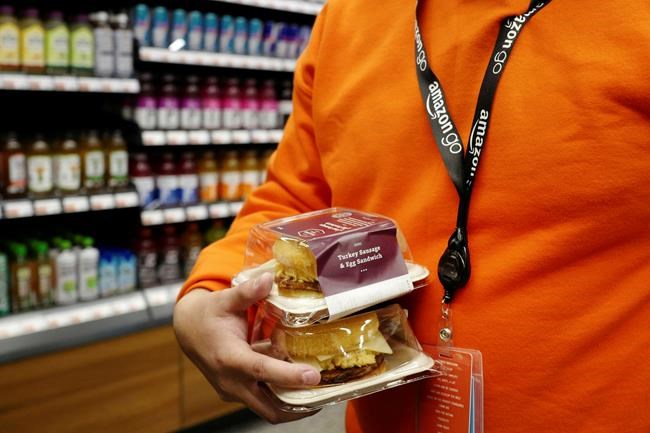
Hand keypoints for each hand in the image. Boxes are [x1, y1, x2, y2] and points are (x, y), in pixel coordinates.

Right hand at [173, 273, 321, 423]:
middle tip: (325, 393)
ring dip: (293, 406)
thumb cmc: (209, 314)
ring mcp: (233, 391)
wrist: (188, 330)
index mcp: (229, 358)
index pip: (262, 371)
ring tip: (319, 392)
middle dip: (298, 407)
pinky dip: (281, 398)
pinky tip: (299, 384)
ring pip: (268, 410)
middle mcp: (231, 381)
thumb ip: (247, 292)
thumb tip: (268, 279)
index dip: (288, 376)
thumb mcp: (225, 300)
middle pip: (269, 408)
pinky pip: (262, 403)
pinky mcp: (237, 393)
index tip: (313, 376)